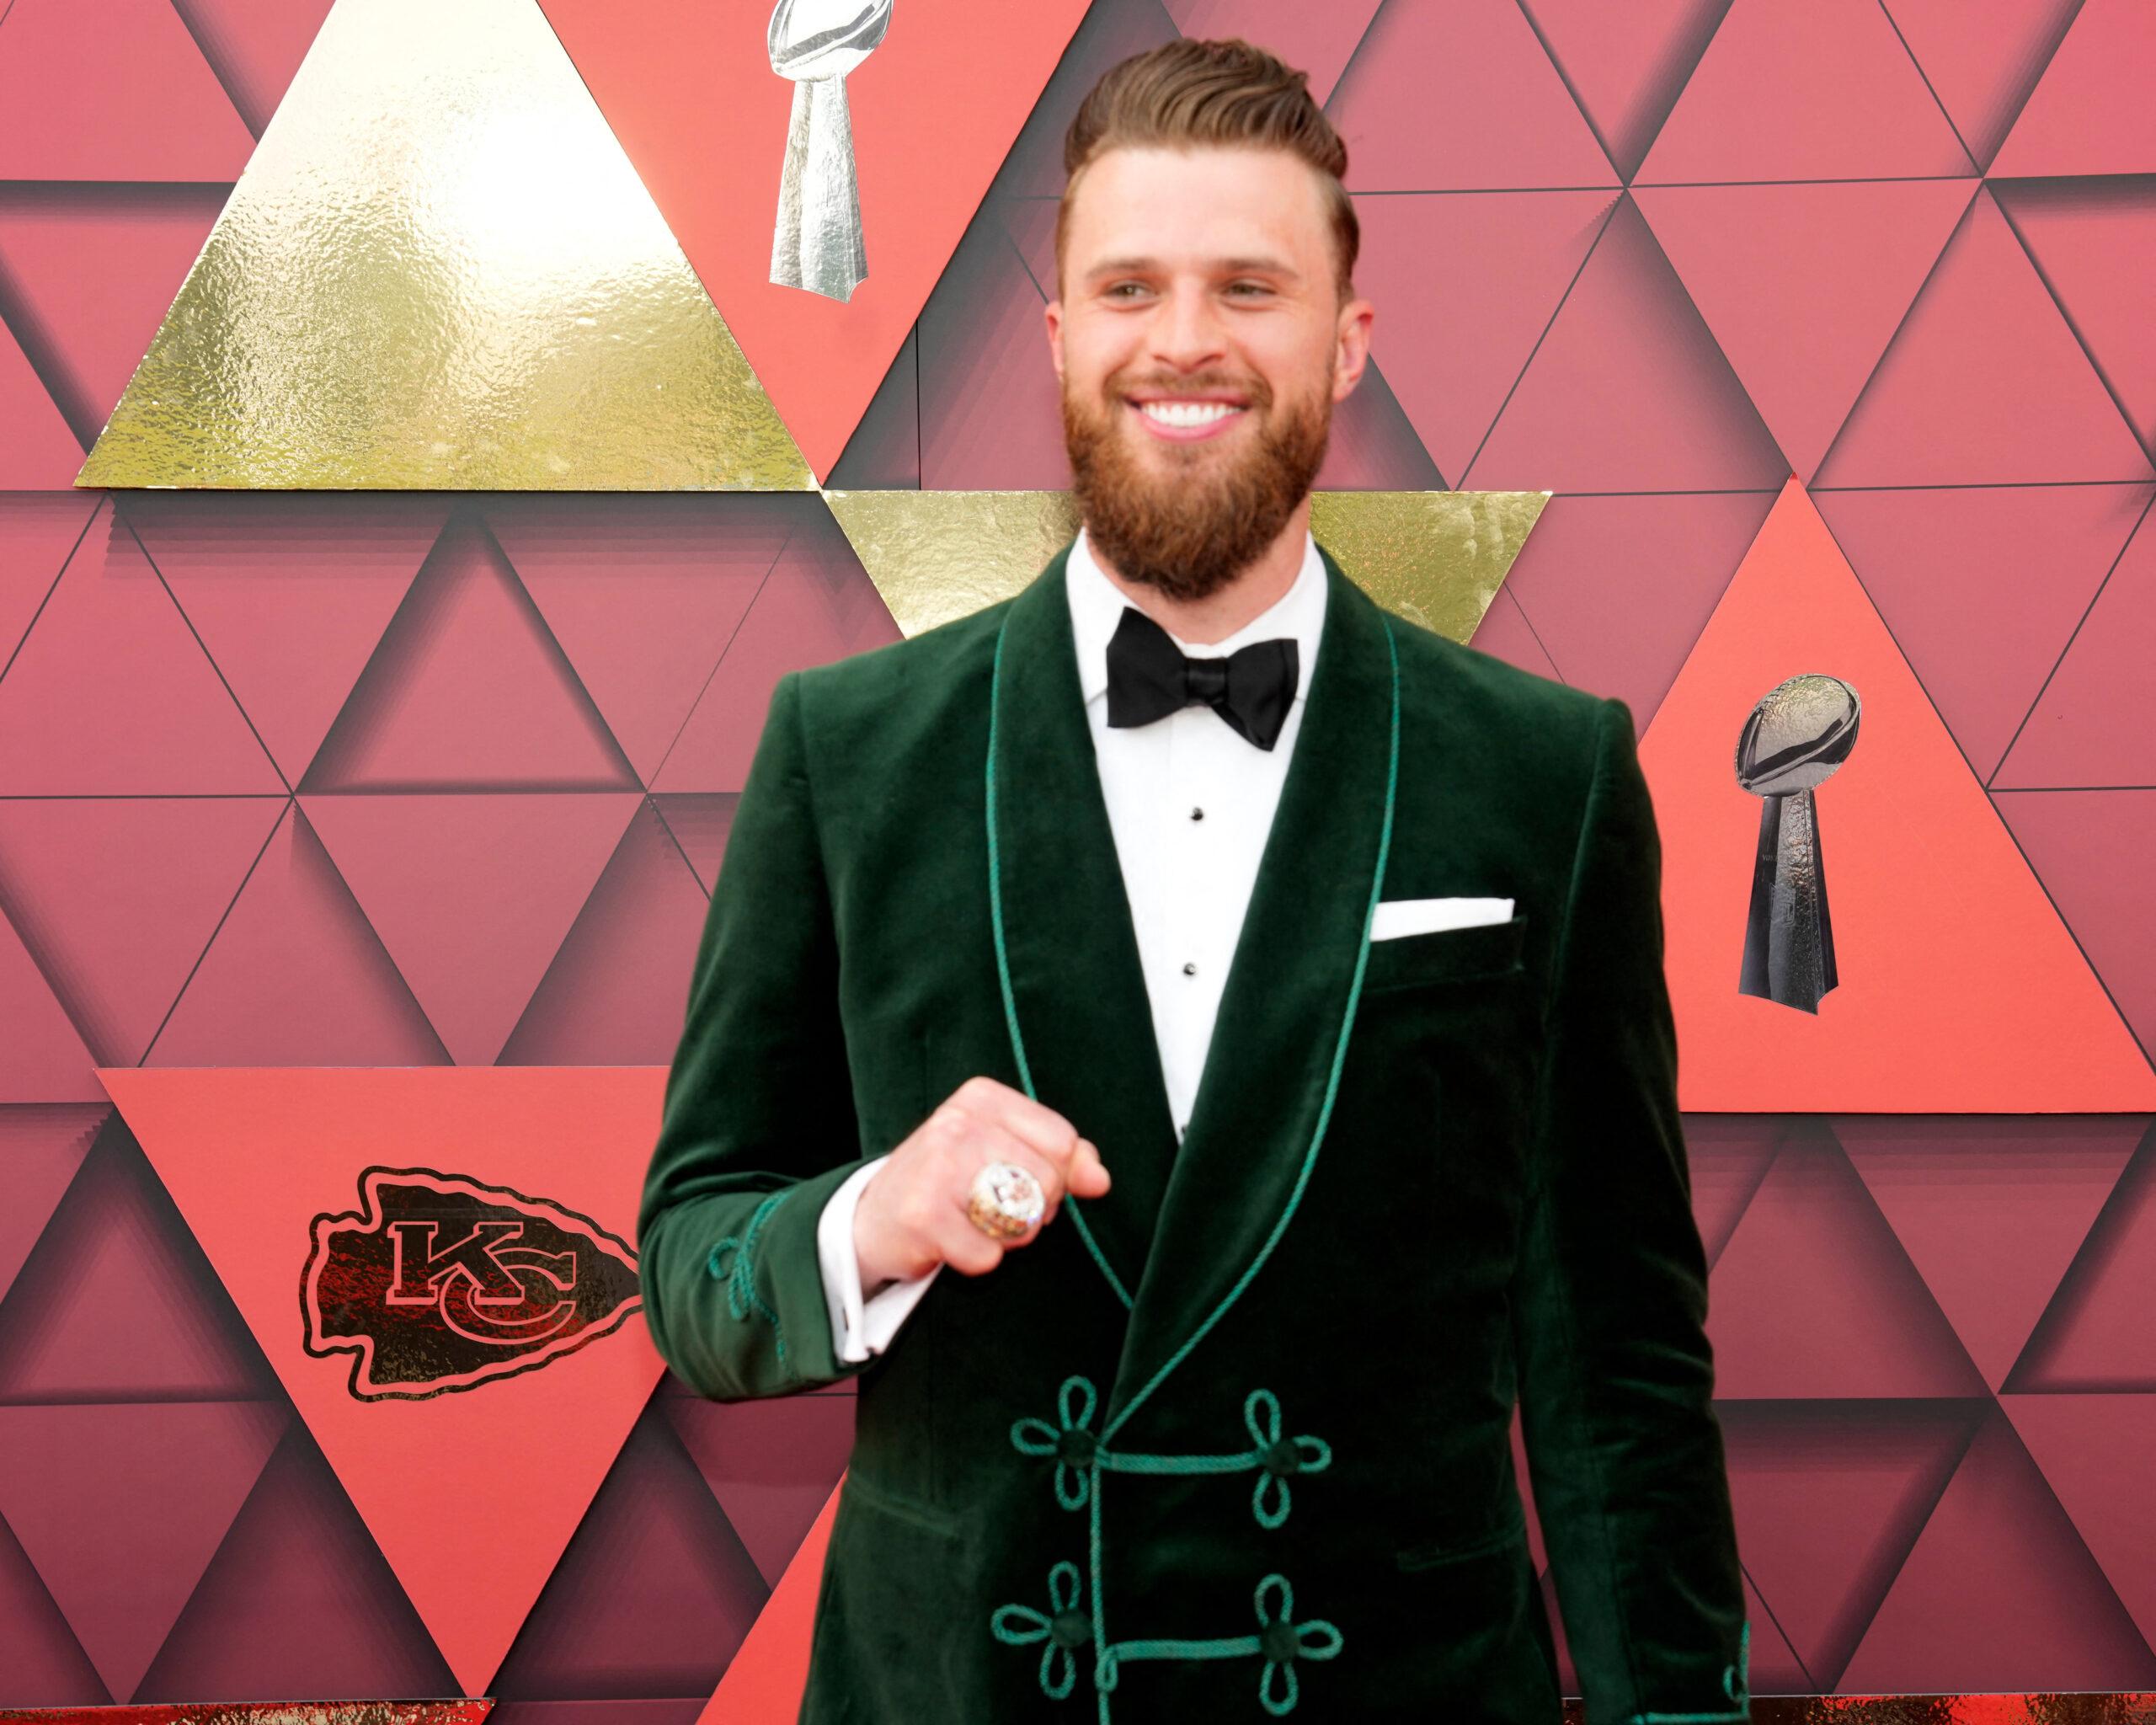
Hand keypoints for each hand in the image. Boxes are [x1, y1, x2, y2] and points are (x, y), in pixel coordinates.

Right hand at [853, 1076, 1110, 1287]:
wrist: (872, 1218)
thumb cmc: (948, 1184)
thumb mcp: (1003, 1153)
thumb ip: (1061, 1158)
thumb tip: (1100, 1180)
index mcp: (982, 1098)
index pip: (1062, 1141)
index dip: (1054, 1176)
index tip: (1016, 1181)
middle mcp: (957, 1122)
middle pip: (1048, 1181)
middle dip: (1032, 1211)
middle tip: (989, 1210)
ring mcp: (937, 1166)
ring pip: (1023, 1221)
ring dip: (1005, 1239)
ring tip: (969, 1224)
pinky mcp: (923, 1214)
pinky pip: (988, 1256)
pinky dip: (974, 1261)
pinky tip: (946, 1243)